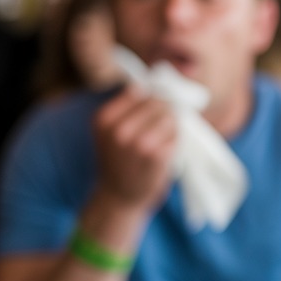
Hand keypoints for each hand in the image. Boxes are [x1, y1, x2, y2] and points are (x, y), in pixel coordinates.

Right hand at [92, 85, 177, 212]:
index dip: (152, 98)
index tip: (152, 110)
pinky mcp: (157, 155)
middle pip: (157, 102)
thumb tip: (157, 83)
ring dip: (171, 128)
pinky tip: (163, 154)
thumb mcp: (111, 132)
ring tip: (159, 142)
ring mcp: (138, 142)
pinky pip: (176, 136)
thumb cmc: (120, 161)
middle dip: (164, 113)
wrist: (120, 197)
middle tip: (158, 130)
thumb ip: (128, 107)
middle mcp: (118, 129)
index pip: (139, 91)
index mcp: (104, 119)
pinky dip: (174, 142)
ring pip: (170, 117)